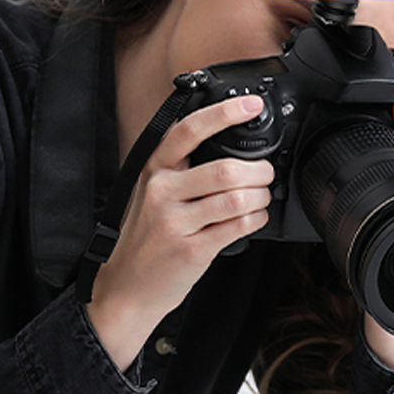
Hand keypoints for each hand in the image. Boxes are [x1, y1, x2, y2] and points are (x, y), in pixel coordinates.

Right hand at [86, 95, 273, 370]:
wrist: (127, 287)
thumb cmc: (146, 237)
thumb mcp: (152, 193)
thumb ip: (181, 168)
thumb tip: (227, 142)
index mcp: (155, 169)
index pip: (190, 129)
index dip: (224, 113)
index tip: (251, 106)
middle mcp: (162, 191)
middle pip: (225, 169)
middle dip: (259, 170)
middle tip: (265, 173)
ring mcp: (175, 222)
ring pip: (236, 199)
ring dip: (261, 197)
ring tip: (260, 198)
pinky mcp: (192, 250)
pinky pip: (238, 227)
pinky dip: (256, 219)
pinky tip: (253, 218)